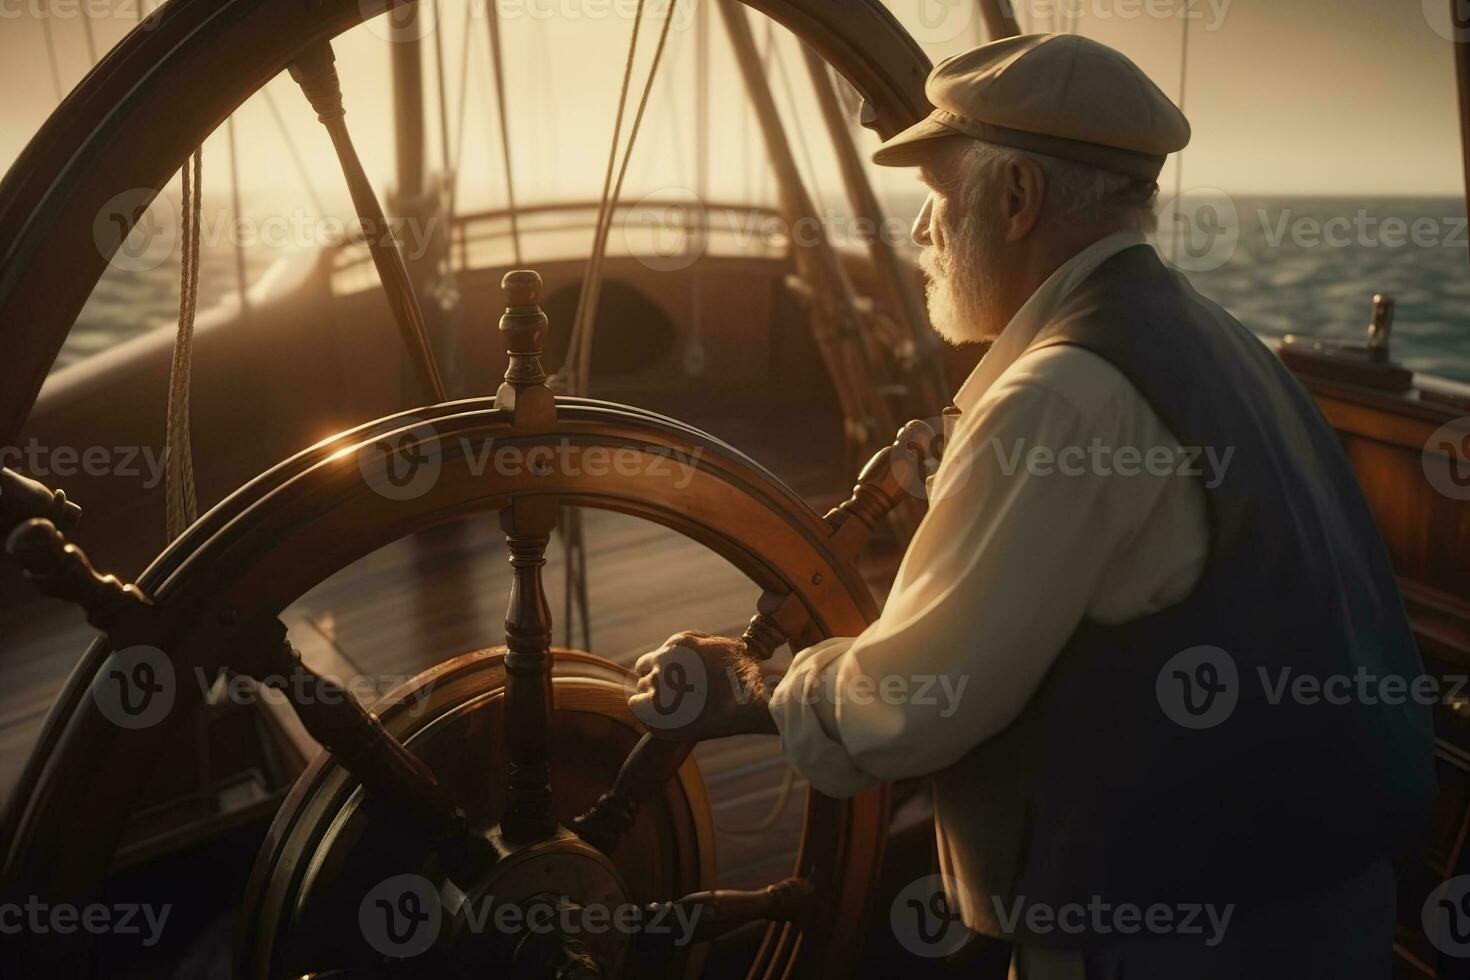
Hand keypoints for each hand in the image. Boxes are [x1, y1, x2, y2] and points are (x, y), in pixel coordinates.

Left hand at [629, 630, 779, 740]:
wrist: (749, 700)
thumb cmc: (744, 675)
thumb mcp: (724, 646)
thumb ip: (700, 645)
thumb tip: (696, 649)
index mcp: (678, 643)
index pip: (655, 659)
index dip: (663, 671)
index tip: (672, 683)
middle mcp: (663, 660)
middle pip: (645, 672)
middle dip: (657, 682)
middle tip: (673, 697)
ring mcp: (658, 684)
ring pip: (642, 689)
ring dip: (653, 698)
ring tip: (675, 709)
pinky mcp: (656, 708)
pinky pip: (637, 707)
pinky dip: (646, 712)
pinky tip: (661, 718)